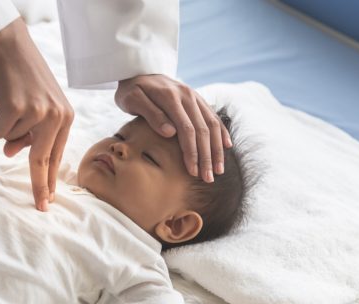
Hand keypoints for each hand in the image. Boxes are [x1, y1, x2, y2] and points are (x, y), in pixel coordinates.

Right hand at [0, 18, 73, 211]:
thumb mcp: (33, 105)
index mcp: (66, 116)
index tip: (51, 199)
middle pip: (43, 160)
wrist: (8, 43)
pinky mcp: (18, 109)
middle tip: (41, 208)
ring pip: (11, 142)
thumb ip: (28, 131)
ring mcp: (39, 113)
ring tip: (6, 103)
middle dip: (40, 186)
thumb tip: (10, 153)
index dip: (52, 178)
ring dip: (3, 127)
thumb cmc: (21, 74)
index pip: (57, 154)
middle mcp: (57, 116)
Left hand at [115, 74, 231, 182]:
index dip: (191, 152)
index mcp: (171, 98)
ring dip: (216, 149)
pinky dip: (221, 132)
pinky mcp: (197, 99)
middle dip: (207, 157)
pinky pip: (213, 116)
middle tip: (208, 179)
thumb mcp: (133, 100)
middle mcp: (187, 96)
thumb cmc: (131, 89)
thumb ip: (152, 115)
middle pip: (203, 130)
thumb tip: (170, 133)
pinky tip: (226, 147)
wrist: (138, 69)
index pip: (187, 129)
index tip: (192, 171)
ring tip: (218, 170)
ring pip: (212, 125)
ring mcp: (194, 97)